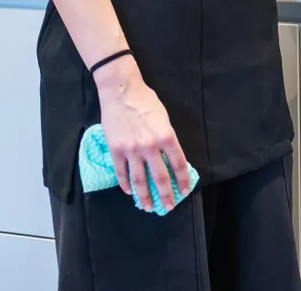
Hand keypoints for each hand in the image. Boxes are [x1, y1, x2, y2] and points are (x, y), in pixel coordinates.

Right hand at [94, 57, 190, 212]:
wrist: (122, 92)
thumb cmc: (146, 102)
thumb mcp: (165, 119)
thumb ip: (167, 139)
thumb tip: (170, 158)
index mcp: (166, 137)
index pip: (178, 164)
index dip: (182, 180)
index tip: (184, 191)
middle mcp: (150, 146)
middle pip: (159, 177)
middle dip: (165, 194)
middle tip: (168, 207)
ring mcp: (131, 150)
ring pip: (139, 180)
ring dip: (144, 196)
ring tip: (147, 207)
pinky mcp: (116, 149)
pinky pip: (121, 172)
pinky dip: (125, 184)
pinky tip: (129, 192)